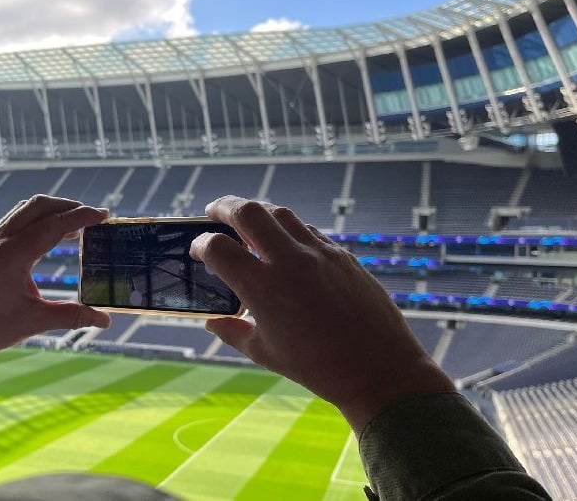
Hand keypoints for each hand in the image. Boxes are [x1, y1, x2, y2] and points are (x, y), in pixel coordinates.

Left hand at [0, 195, 111, 371]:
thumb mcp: (33, 322)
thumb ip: (71, 316)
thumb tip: (105, 319)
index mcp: (14, 253)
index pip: (55, 224)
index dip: (83, 217)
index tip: (105, 216)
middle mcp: (1, 239)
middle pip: (40, 206)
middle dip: (69, 207)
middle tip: (93, 218)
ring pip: (25, 209)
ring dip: (51, 211)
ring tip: (74, 226)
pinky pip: (14, 220)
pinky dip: (35, 219)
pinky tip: (45, 236)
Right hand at [190, 196, 453, 431]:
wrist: (379, 369)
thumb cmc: (317, 368)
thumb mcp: (264, 353)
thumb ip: (232, 331)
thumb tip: (212, 320)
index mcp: (263, 288)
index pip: (218, 248)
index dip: (200, 245)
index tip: (197, 250)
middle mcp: (289, 261)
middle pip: (248, 212)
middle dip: (224, 206)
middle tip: (214, 211)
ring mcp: (319, 253)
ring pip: (281, 213)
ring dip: (258, 211)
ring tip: (247, 219)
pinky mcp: (342, 255)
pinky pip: (308, 229)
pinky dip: (288, 228)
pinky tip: (284, 240)